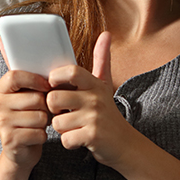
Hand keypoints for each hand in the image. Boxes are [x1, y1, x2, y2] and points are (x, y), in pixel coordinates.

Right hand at [0, 37, 52, 173]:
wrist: (20, 150)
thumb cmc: (27, 116)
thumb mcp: (24, 93)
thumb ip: (22, 71)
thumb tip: (2, 39)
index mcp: (0, 89)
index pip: (15, 75)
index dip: (35, 79)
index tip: (46, 85)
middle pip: (34, 98)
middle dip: (45, 106)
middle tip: (41, 110)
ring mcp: (2, 123)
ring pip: (39, 117)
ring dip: (45, 122)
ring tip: (38, 123)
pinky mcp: (10, 140)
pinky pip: (39, 133)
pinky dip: (43, 136)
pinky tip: (35, 136)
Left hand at [46, 32, 136, 167]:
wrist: (126, 145)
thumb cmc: (107, 113)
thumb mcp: (104, 85)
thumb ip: (102, 60)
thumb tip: (106, 34)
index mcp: (94, 84)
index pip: (70, 71)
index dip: (55, 77)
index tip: (54, 86)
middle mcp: (95, 99)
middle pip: (54, 98)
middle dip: (53, 109)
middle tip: (64, 112)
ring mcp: (95, 118)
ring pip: (57, 122)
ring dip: (62, 128)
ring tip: (74, 126)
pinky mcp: (93, 136)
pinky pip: (65, 138)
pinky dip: (69, 142)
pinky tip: (79, 139)